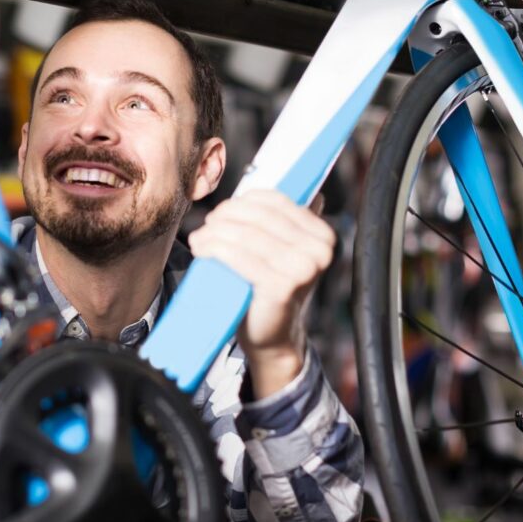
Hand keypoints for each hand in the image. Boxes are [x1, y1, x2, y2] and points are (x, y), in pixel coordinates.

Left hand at [188, 190, 334, 396]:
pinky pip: (238, 256)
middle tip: (207, 226)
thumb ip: (289, 220)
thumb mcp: (284, 250)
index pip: (276, 200)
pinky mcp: (282, 286)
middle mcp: (319, 249)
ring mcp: (302, 268)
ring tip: (200, 240)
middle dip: (225, 216)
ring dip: (213, 233)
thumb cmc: (271, 289)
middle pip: (258, 216)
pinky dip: (214, 249)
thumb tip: (302, 185)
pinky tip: (202, 250)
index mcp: (322, 234)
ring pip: (244, 235)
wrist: (273, 336)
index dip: (243, 201)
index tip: (224, 211)